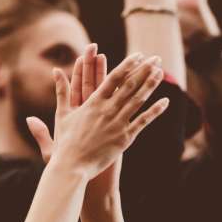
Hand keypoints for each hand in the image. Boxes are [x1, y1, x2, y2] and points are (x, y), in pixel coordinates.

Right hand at [27, 45, 169, 180]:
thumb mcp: (62, 113)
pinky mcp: (124, 138)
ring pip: (138, 100)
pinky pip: (143, 121)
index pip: (113, 78)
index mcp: (93, 102)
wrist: (72, 166)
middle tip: (156, 58)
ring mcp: (117, 123)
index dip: (127, 65)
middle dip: (144, 70)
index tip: (138, 56)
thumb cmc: (66, 142)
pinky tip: (166, 101)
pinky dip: (155, 111)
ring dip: (151, 85)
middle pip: (130, 85)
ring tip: (161, 73)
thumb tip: (55, 71)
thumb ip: (61, 91)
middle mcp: (107, 109)